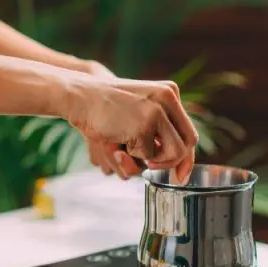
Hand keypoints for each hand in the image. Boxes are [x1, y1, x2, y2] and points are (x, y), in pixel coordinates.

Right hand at [65, 72, 197, 183]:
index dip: (186, 156)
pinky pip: (148, 155)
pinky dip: (131, 154)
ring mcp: (158, 111)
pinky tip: (117, 140)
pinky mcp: (146, 124)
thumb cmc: (103, 108)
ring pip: (173, 153)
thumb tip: (175, 163)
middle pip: (187, 144)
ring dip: (150, 159)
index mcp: (169, 92)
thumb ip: (156, 129)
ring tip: (127, 147)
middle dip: (170, 162)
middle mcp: (168, 99)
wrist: (80, 96)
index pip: (187, 131)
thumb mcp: (136, 110)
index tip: (181, 174)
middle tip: (150, 166)